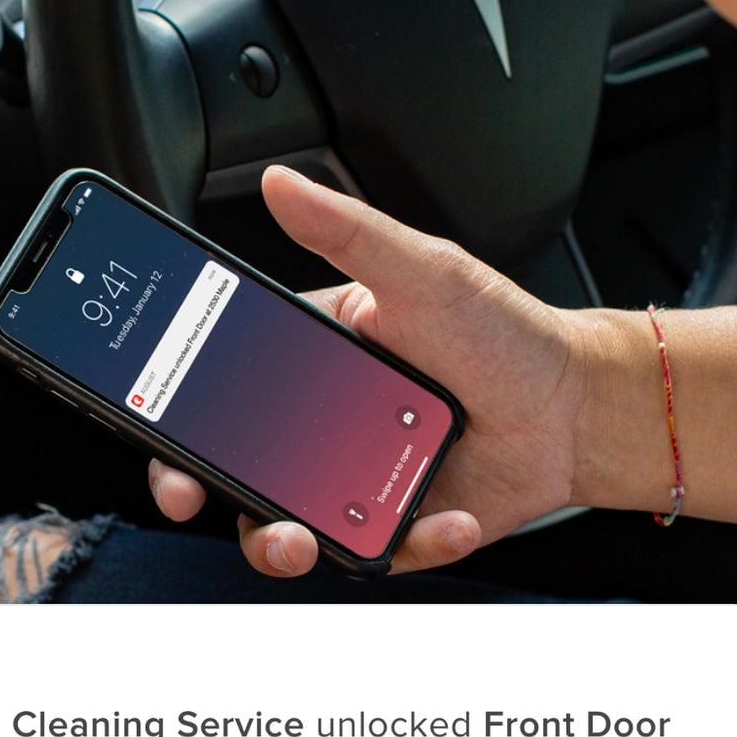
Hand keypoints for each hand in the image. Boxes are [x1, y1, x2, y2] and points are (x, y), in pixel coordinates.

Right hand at [150, 165, 591, 576]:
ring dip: (279, 540)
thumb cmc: (501, 331)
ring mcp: (355, 481)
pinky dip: (410, 545)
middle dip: (204, 490)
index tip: (160, 435)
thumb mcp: (421, 270)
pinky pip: (378, 552)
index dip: (179, 420)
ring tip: (301, 537)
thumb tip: (278, 183)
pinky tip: (445, 519)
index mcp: (310, 363)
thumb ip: (347, 230)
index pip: (221, 392)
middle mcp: (321, 428)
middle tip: (196, 494)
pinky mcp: (399, 526)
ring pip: (288, 525)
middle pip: (237, 469)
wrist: (576, 405)